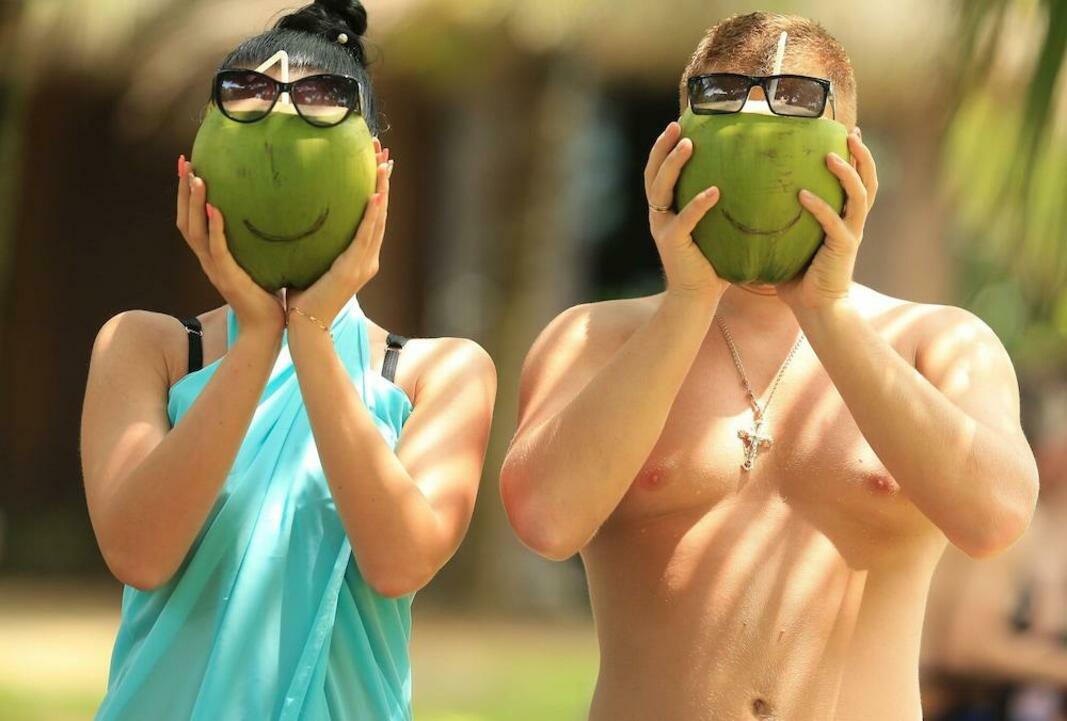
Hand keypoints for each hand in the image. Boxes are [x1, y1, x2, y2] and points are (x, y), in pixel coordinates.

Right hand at [176, 156, 284, 336]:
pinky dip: (215, 228)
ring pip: (195, 232)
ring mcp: (215, 269)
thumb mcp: (260, 262)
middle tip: (184, 162)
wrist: (267, 328)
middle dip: (181, 191)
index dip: (185, 195)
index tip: (188, 167)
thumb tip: (276, 214)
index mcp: (212, 257)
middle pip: (185, 220)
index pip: (191, 220)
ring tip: (196, 178)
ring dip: (193, 204)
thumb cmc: (268, 295)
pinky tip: (215, 209)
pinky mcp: (228, 277)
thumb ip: (258, 241)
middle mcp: (208, 261)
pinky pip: (218, 249)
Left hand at [286, 138, 391, 326]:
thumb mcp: (310, 264)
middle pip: (381, 213)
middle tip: (386, 154)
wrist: (306, 326)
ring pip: (378, 220)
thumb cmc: (303, 298)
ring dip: (382, 190)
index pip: (372, 218)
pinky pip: (366, 235)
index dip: (378, 191)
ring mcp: (364, 263)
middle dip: (384, 182)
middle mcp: (367, 258)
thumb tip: (295, 219)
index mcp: (360, 258)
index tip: (377, 166)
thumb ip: (311, 244)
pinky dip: (373, 214)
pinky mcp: (354, 268)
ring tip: (384, 165)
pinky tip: (376, 195)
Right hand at [644, 121, 728, 299]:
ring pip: (661, 189)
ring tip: (688, 146)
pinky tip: (714, 191)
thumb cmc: (711, 265)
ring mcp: (663, 228)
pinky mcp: (672, 243)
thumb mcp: (715, 230)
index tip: (676, 126)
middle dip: (662, 148)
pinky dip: (698, 204)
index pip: (658, 174)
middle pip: (652, 174)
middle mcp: (659, 216)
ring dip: (673, 165)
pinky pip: (685, 219)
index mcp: (665, 211)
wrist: (695, 299)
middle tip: (675, 126)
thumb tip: (756, 182)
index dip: (663, 149)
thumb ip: (724, 208)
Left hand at [778, 128, 878, 313]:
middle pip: (869, 182)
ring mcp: (851, 235)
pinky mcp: (843, 248)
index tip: (850, 133)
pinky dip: (819, 207)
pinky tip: (802, 195)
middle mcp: (854, 223)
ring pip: (860, 196)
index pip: (860, 182)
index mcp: (847, 220)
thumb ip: (784, 222)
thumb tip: (750, 200)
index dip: (859, 158)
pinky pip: (833, 222)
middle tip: (850, 134)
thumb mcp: (793, 242)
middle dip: (862, 156)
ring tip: (830, 156)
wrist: (817, 309)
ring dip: (846, 174)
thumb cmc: (800, 277)